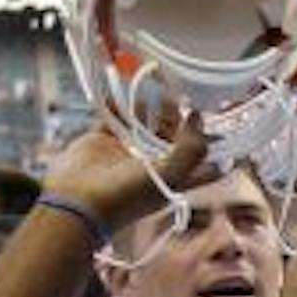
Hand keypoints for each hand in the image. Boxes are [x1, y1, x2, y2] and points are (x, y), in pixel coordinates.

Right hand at [42, 108, 214, 234]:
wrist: (78, 202)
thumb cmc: (127, 195)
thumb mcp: (171, 175)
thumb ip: (192, 148)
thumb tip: (197, 118)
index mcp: (174, 178)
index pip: (203, 162)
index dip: (215, 145)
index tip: (218, 123)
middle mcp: (153, 166)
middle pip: (173, 137)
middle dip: (179, 118)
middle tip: (180, 98)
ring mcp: (127, 153)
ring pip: (144, 125)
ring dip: (149, 109)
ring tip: (155, 94)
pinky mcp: (103, 143)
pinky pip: (113, 119)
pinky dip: (116, 107)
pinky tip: (117, 98)